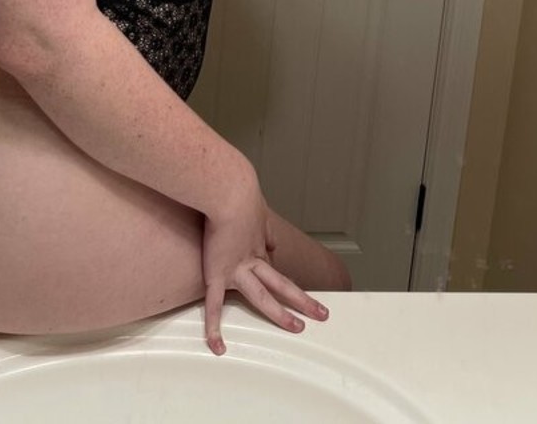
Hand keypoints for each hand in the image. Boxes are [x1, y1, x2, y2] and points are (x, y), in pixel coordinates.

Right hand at [201, 166, 328, 355]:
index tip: (289, 291)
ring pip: (263, 297)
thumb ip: (257, 217)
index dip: (281, 280)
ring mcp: (237, 269)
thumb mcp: (253, 204)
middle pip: (282, 284)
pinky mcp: (217, 274)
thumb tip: (263, 224)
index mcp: (258, 243)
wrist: (228, 190)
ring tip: (298, 329)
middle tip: (322, 313)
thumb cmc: (237, 190)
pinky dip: (215, 328)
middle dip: (303, 300)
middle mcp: (252, 259)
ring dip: (281, 314)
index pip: (272, 267)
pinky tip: (218, 347)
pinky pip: (214, 307)